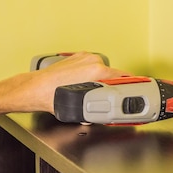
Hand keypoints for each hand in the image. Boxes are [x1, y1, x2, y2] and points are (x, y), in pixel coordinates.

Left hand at [16, 52, 130, 113]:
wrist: (34, 89)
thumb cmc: (51, 98)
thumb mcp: (80, 109)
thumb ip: (97, 111)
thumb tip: (106, 115)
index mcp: (96, 70)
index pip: (123, 77)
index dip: (131, 86)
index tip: (138, 89)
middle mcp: (91, 60)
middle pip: (113, 74)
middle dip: (112, 86)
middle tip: (109, 99)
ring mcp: (83, 57)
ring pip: (101, 70)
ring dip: (101, 80)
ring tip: (91, 93)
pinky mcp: (76, 58)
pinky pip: (90, 67)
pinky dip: (90, 75)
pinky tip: (82, 86)